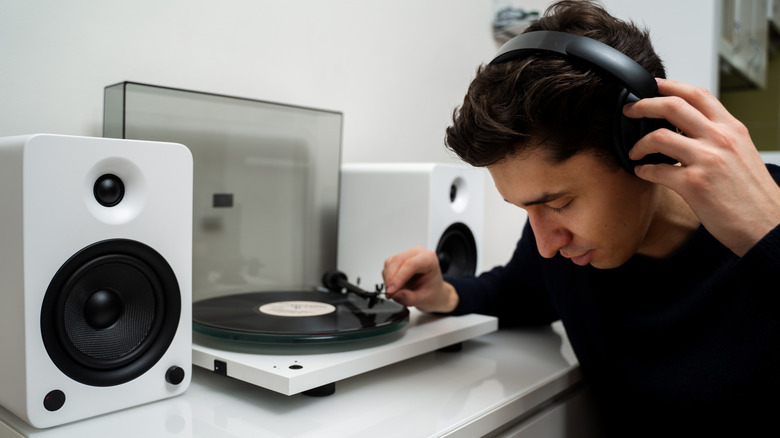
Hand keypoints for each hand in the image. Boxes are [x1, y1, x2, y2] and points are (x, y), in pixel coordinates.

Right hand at [382, 246, 458, 312]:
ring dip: (388, 278)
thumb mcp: (424, 299)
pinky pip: (388, 265)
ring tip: (393, 292)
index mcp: (429, 259)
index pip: (410, 264)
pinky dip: (387, 277)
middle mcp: (418, 253)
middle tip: (389, 294)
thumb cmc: (432, 291)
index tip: (391, 291)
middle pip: (398, 261)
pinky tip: (393, 286)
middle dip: (391, 279)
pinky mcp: (398, 259)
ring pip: (390, 263)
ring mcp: (407, 254)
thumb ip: (410, 298)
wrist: (432, 291)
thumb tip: (396, 295)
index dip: (398, 278)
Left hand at [624, 78, 779, 255]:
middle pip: (673, 106)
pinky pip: (657, 171)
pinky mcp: (695, 184)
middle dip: (643, 105)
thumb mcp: (741, 152)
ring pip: (659, 137)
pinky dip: (644, 171)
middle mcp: (720, 139)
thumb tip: (690, 127)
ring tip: (635, 153)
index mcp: (731, 129)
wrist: (767, 224)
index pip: (698, 95)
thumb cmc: (752, 193)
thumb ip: (718, 136)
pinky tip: (642, 173)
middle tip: (629, 111)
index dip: (670, 86)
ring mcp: (707, 160)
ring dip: (639, 144)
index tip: (652, 85)